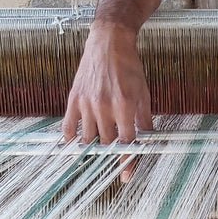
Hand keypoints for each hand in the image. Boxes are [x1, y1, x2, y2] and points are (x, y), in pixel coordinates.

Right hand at [62, 23, 152, 180]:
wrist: (109, 43)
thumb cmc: (129, 66)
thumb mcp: (144, 92)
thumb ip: (145, 118)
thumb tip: (149, 139)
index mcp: (125, 105)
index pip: (126, 142)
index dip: (127, 160)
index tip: (126, 175)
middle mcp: (105, 106)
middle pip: (106, 143)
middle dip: (109, 155)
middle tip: (111, 163)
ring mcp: (87, 103)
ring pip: (87, 138)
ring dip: (92, 148)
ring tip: (94, 155)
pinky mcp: (74, 98)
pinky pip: (68, 125)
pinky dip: (70, 138)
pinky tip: (73, 144)